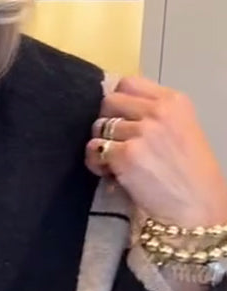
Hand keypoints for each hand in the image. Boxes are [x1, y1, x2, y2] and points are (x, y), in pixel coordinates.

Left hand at [86, 76, 226, 228]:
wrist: (195, 206)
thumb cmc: (189, 175)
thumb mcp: (180, 130)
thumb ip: (154, 117)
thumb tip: (117, 115)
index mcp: (174, 101)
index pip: (129, 83)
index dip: (118, 103)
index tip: (120, 121)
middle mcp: (158, 111)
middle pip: (109, 101)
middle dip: (105, 122)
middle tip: (113, 143)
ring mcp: (142, 132)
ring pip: (98, 127)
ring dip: (99, 145)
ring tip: (112, 163)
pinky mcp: (126, 156)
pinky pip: (94, 151)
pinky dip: (95, 163)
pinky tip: (108, 174)